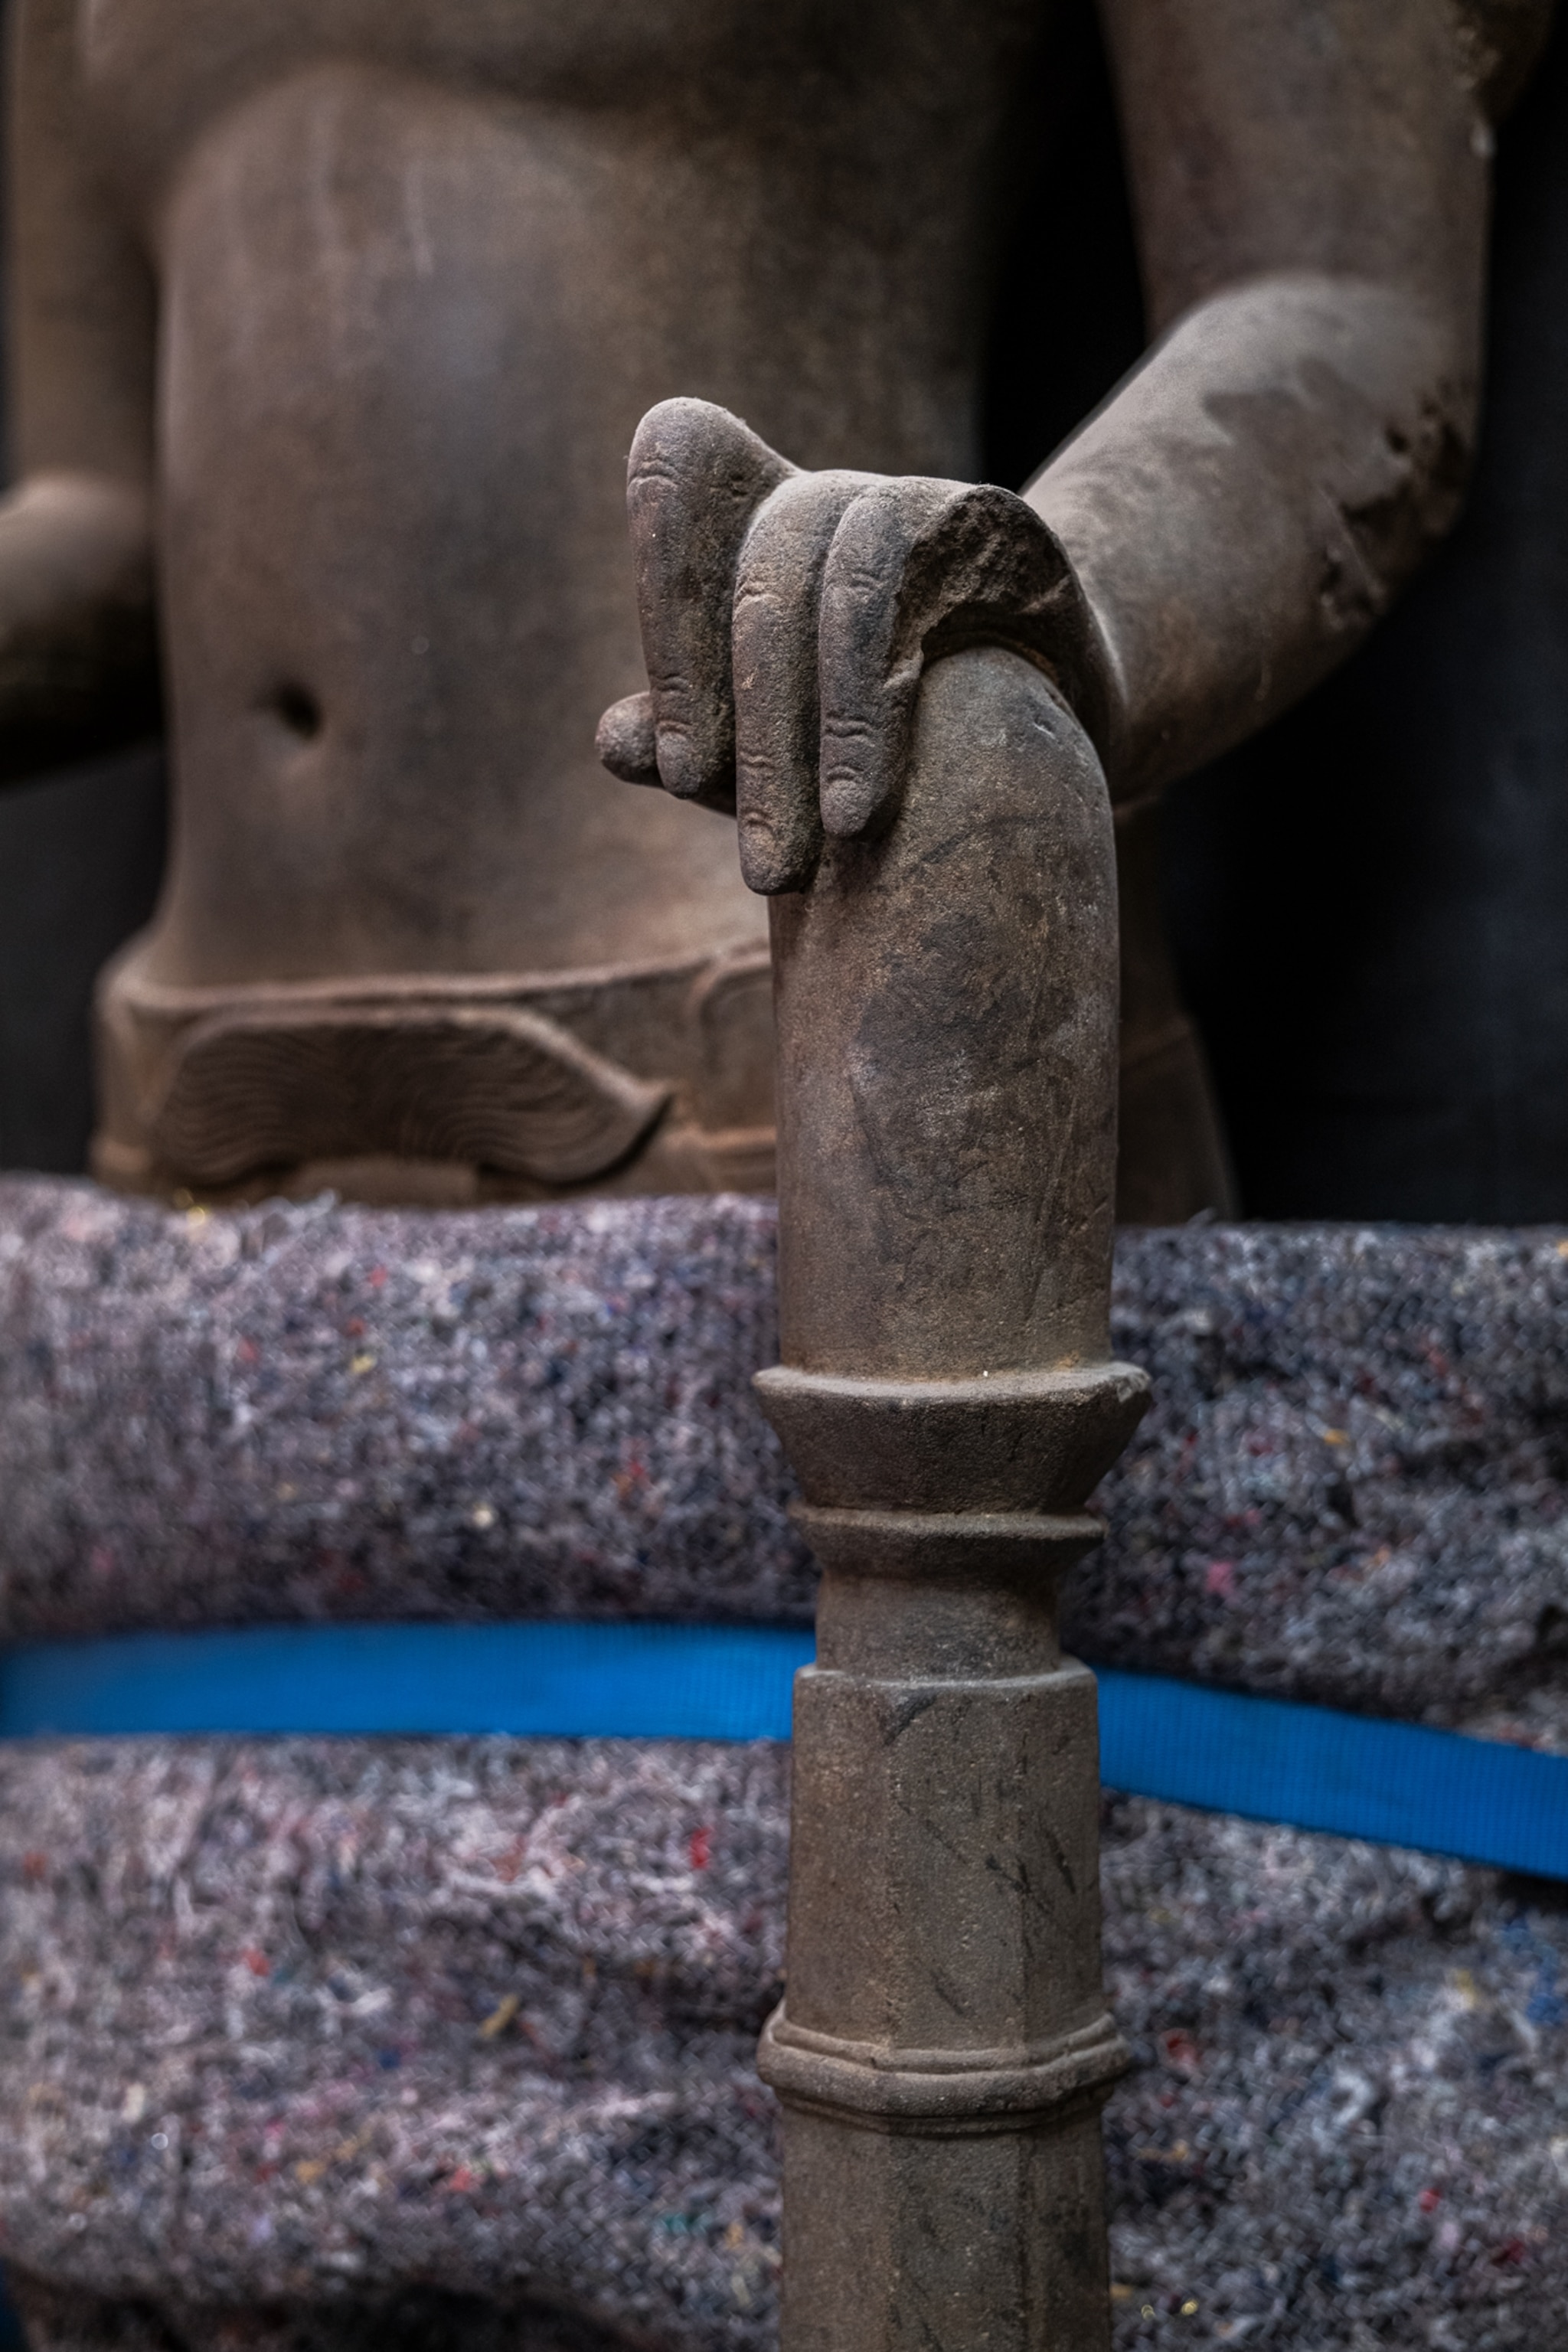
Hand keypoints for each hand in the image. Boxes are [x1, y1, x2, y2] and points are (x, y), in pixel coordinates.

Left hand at [597, 399, 1115, 892]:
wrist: (1066, 722)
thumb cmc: (898, 739)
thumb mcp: (787, 749)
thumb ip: (706, 744)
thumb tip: (614, 742)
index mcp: (756, 523)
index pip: (682, 465)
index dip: (661, 577)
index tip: (669, 762)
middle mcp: (827, 496)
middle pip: (746, 574)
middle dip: (719, 719)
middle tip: (726, 845)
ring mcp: (908, 499)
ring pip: (813, 584)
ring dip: (786, 734)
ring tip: (781, 863)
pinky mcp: (986, 525)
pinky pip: (891, 598)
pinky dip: (861, 713)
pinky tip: (856, 814)